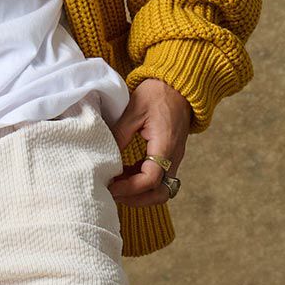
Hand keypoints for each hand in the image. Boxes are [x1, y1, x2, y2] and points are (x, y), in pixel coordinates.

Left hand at [105, 77, 188, 205]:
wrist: (180, 84)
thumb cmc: (158, 93)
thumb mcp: (134, 109)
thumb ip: (120, 134)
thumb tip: (104, 156)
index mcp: (165, 145)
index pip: (150, 179)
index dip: (129, 188)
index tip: (110, 186)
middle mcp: (173, 156)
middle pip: (160, 193)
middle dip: (137, 199)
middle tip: (114, 194)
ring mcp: (173, 158)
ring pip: (159, 188)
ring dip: (138, 192)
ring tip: (115, 185)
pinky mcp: (169, 156)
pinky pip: (157, 177)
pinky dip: (140, 182)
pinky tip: (122, 174)